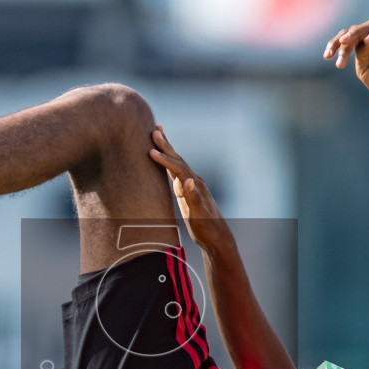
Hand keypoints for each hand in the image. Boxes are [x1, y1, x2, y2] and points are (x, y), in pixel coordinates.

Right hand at [148, 128, 235, 256]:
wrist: (217, 238)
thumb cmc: (208, 228)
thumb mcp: (199, 215)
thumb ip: (193, 197)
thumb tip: (187, 180)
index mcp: (195, 186)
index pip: (178, 168)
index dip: (164, 159)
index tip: (150, 151)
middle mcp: (194, 182)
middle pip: (178, 159)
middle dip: (166, 145)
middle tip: (155, 129)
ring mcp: (191, 186)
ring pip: (177, 163)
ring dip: (168, 149)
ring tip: (159, 135)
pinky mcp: (188, 191)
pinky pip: (176, 172)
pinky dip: (168, 163)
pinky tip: (164, 160)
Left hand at [322, 20, 368, 114]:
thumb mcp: (365, 70)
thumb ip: (361, 55)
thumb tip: (360, 41)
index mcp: (364, 47)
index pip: (347, 38)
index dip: (335, 44)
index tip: (326, 56)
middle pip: (357, 29)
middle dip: (342, 38)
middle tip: (333, 52)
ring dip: (356, 32)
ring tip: (345, 42)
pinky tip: (367, 42)